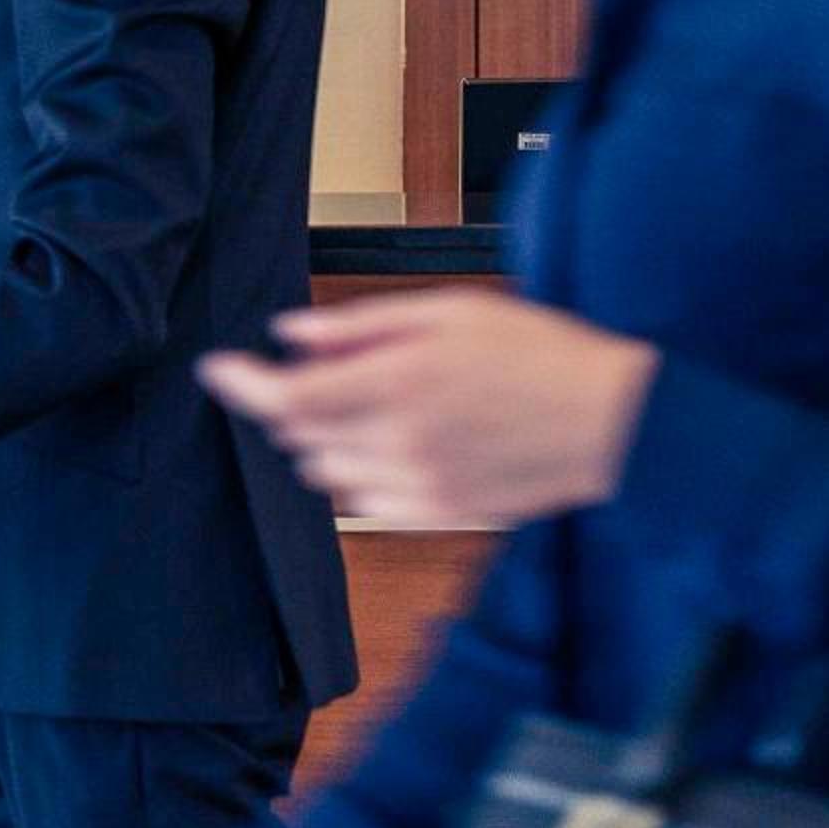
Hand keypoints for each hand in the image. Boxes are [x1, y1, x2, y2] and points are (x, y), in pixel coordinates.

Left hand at [202, 287, 655, 525]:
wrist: (610, 422)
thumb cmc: (537, 353)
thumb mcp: (448, 312)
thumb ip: (360, 327)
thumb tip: (291, 333)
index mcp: (397, 386)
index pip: (286, 400)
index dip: (241, 384)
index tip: (217, 368)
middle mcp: (399, 445)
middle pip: (299, 436)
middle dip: (298, 400)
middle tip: (339, 367)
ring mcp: (418, 488)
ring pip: (326, 472)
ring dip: (329, 437)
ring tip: (384, 401)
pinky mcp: (437, 515)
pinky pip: (365, 503)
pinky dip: (363, 472)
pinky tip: (403, 440)